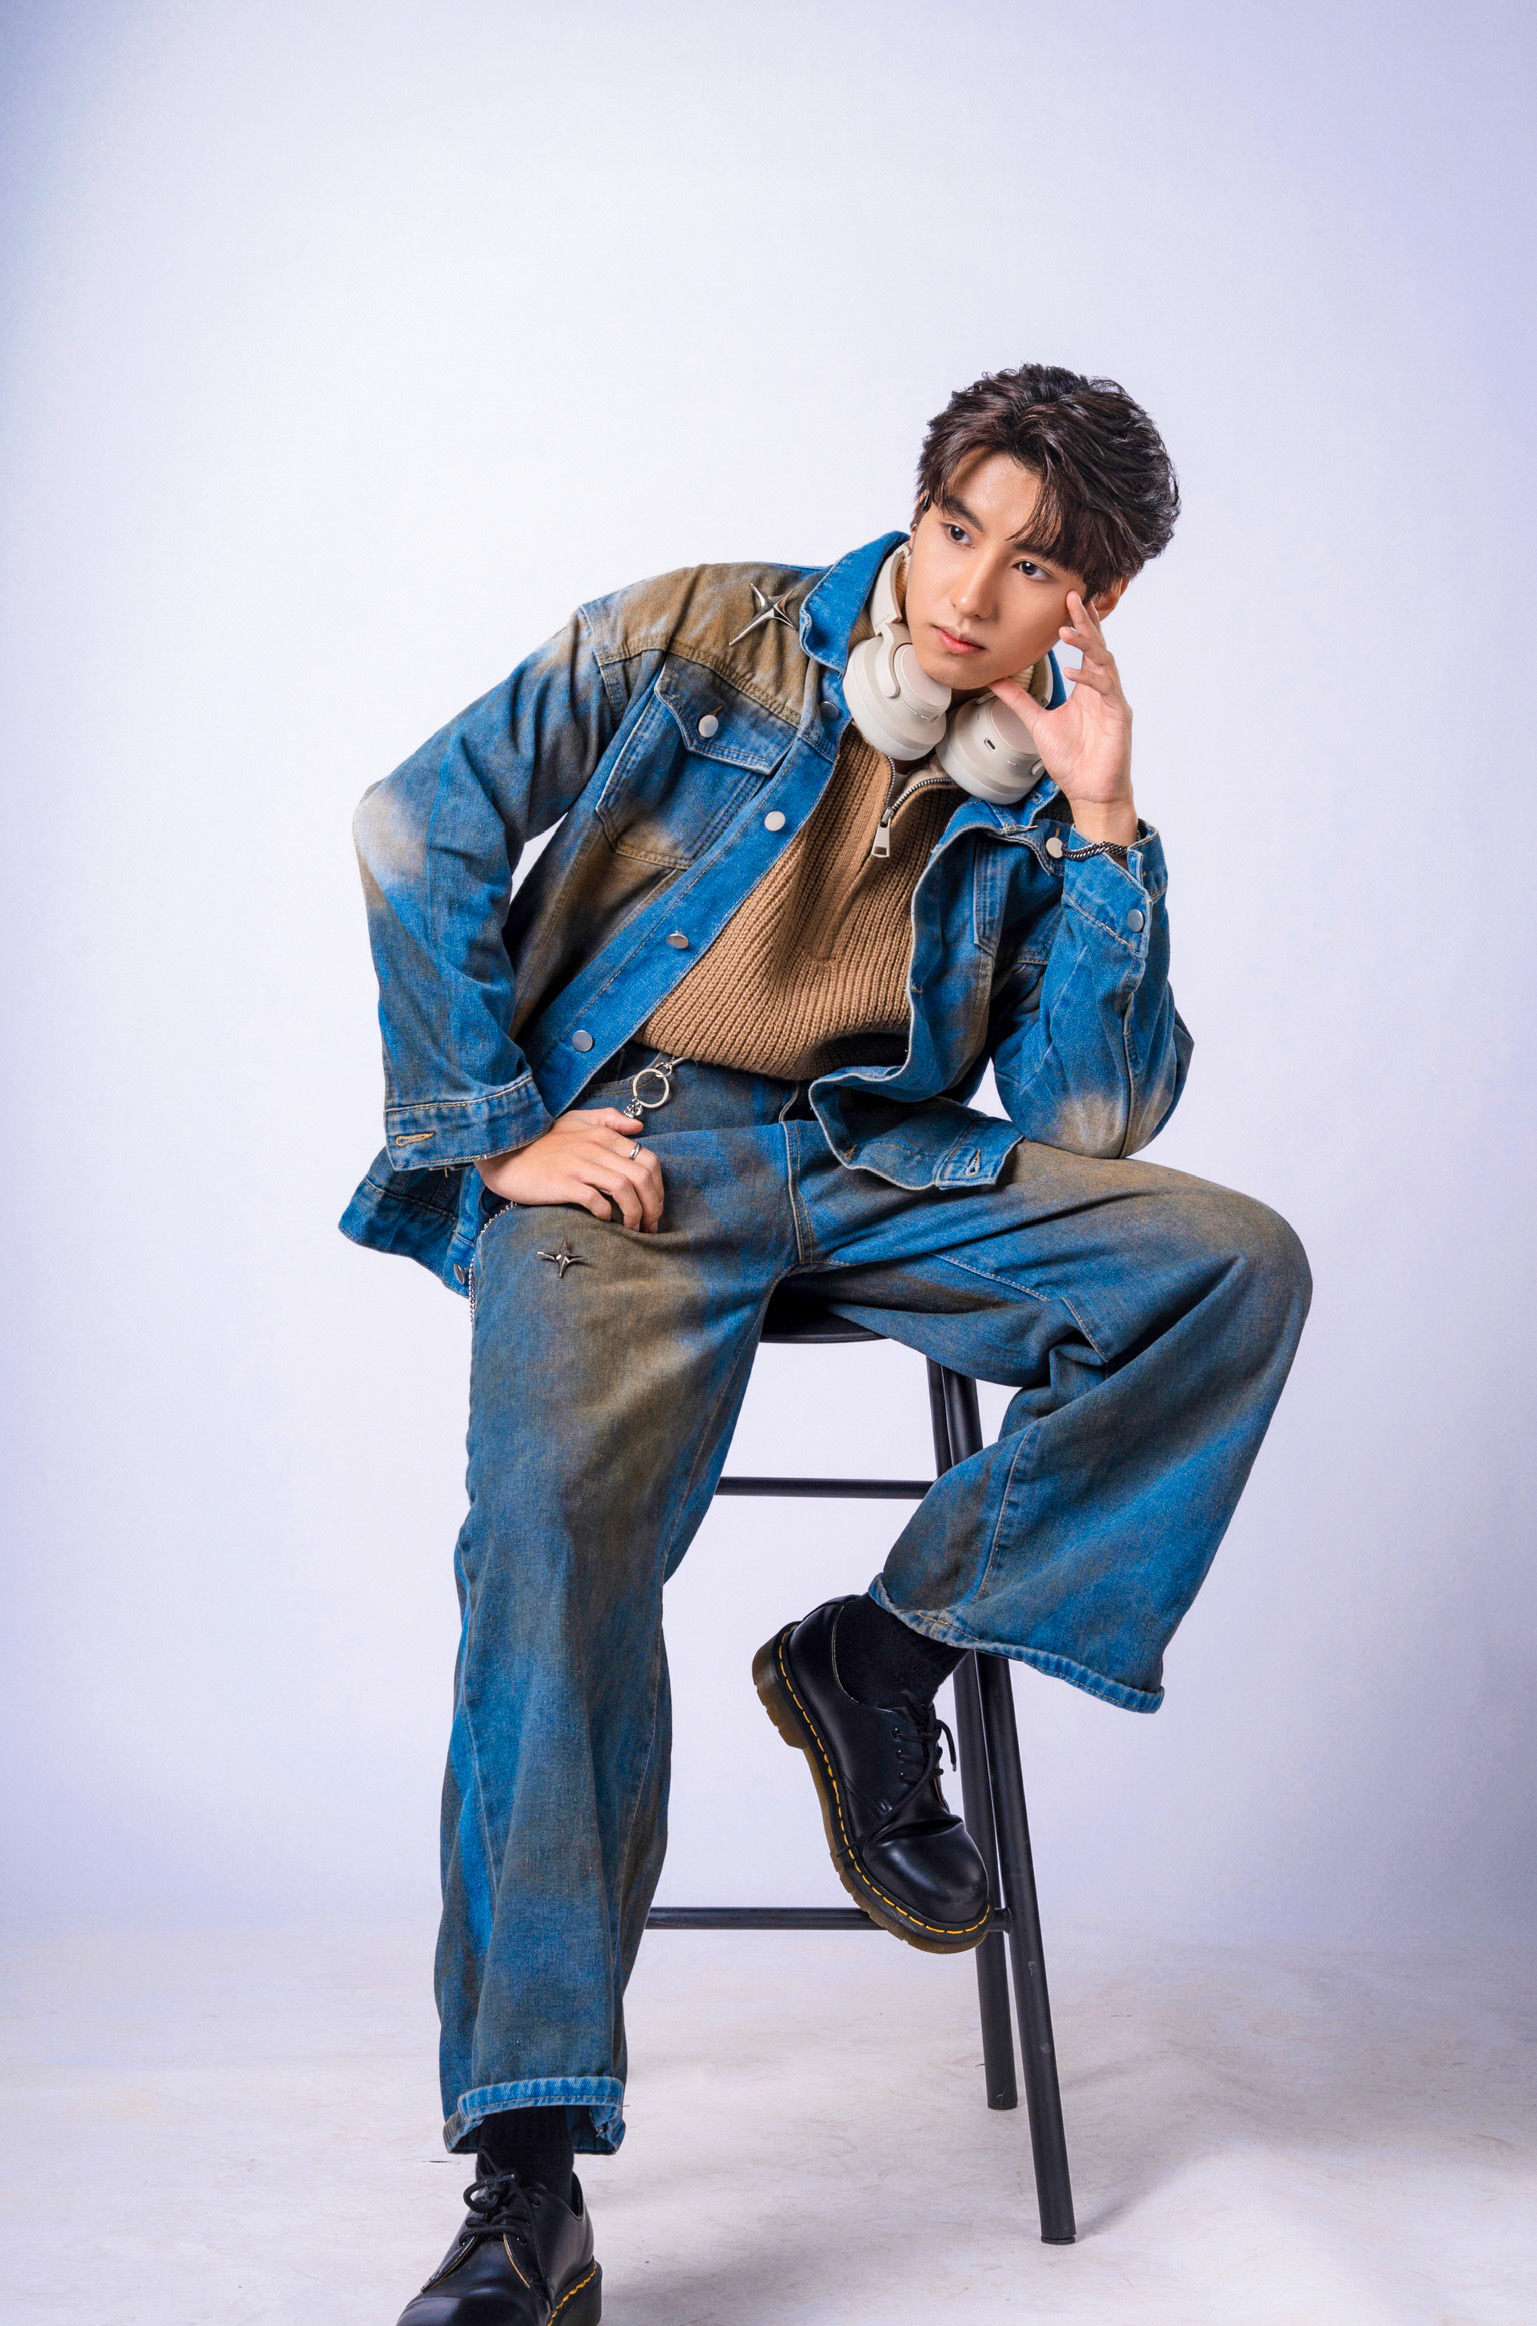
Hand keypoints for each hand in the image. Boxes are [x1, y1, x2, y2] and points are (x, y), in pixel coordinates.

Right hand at [479, 1107, 664, 1230]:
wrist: (504, 1154)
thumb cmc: (542, 1142)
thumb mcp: (576, 1120)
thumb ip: (609, 1119)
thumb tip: (639, 1126)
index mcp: (604, 1135)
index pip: (648, 1159)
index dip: (659, 1187)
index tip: (655, 1206)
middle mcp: (596, 1148)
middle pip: (642, 1177)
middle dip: (653, 1205)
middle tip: (651, 1225)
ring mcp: (579, 1165)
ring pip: (624, 1188)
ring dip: (635, 1213)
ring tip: (633, 1228)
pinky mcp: (563, 1183)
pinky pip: (595, 1199)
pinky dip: (607, 1213)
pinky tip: (606, 1220)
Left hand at [990, 591, 1137, 847]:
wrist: (1089, 793)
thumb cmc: (1072, 760)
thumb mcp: (1037, 723)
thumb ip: (1019, 699)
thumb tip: (996, 679)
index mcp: (1087, 688)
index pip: (1085, 647)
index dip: (1078, 622)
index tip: (1066, 599)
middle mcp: (1102, 690)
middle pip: (1097, 645)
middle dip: (1085, 621)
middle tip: (1072, 596)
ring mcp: (1112, 702)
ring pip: (1104, 662)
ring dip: (1086, 644)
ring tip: (1065, 629)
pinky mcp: (1119, 717)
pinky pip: (1106, 690)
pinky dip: (1089, 679)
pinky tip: (1073, 671)